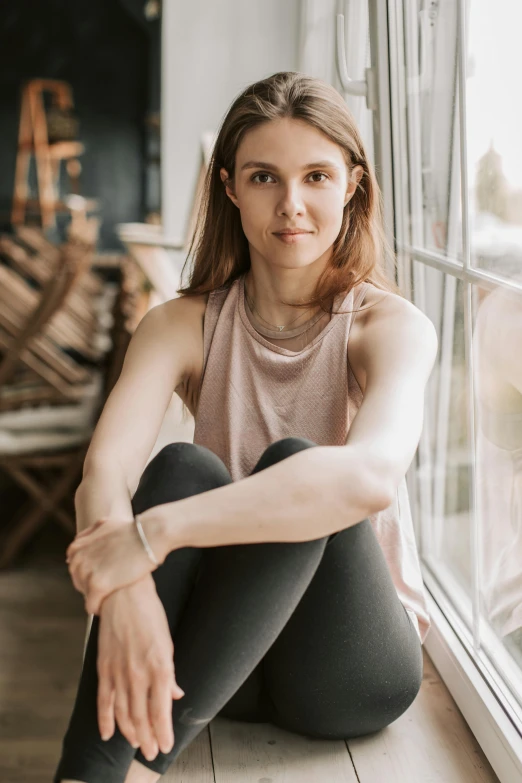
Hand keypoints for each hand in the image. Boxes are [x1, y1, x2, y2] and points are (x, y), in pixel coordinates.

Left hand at [66, 516, 164, 613]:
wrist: (150, 534)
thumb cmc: (132, 530)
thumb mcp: (104, 526)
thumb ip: (88, 536)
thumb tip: (76, 545)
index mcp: (77, 547)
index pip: (74, 568)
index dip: (88, 572)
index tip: (101, 574)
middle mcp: (78, 559)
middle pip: (78, 582)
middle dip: (90, 585)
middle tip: (108, 585)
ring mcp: (87, 572)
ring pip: (85, 594)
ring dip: (96, 596)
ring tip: (110, 595)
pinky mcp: (98, 585)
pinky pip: (91, 604)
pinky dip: (97, 608)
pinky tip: (106, 607)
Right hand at [97, 575, 184, 760]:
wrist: (124, 594)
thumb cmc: (150, 615)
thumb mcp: (168, 643)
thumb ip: (169, 673)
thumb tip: (174, 694)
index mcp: (160, 667)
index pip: (161, 710)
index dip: (163, 731)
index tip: (166, 745)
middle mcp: (139, 674)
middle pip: (142, 716)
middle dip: (147, 738)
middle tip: (151, 752)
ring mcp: (119, 672)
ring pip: (123, 713)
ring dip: (130, 732)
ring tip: (136, 745)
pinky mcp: (104, 667)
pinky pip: (104, 699)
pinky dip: (105, 719)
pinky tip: (108, 733)